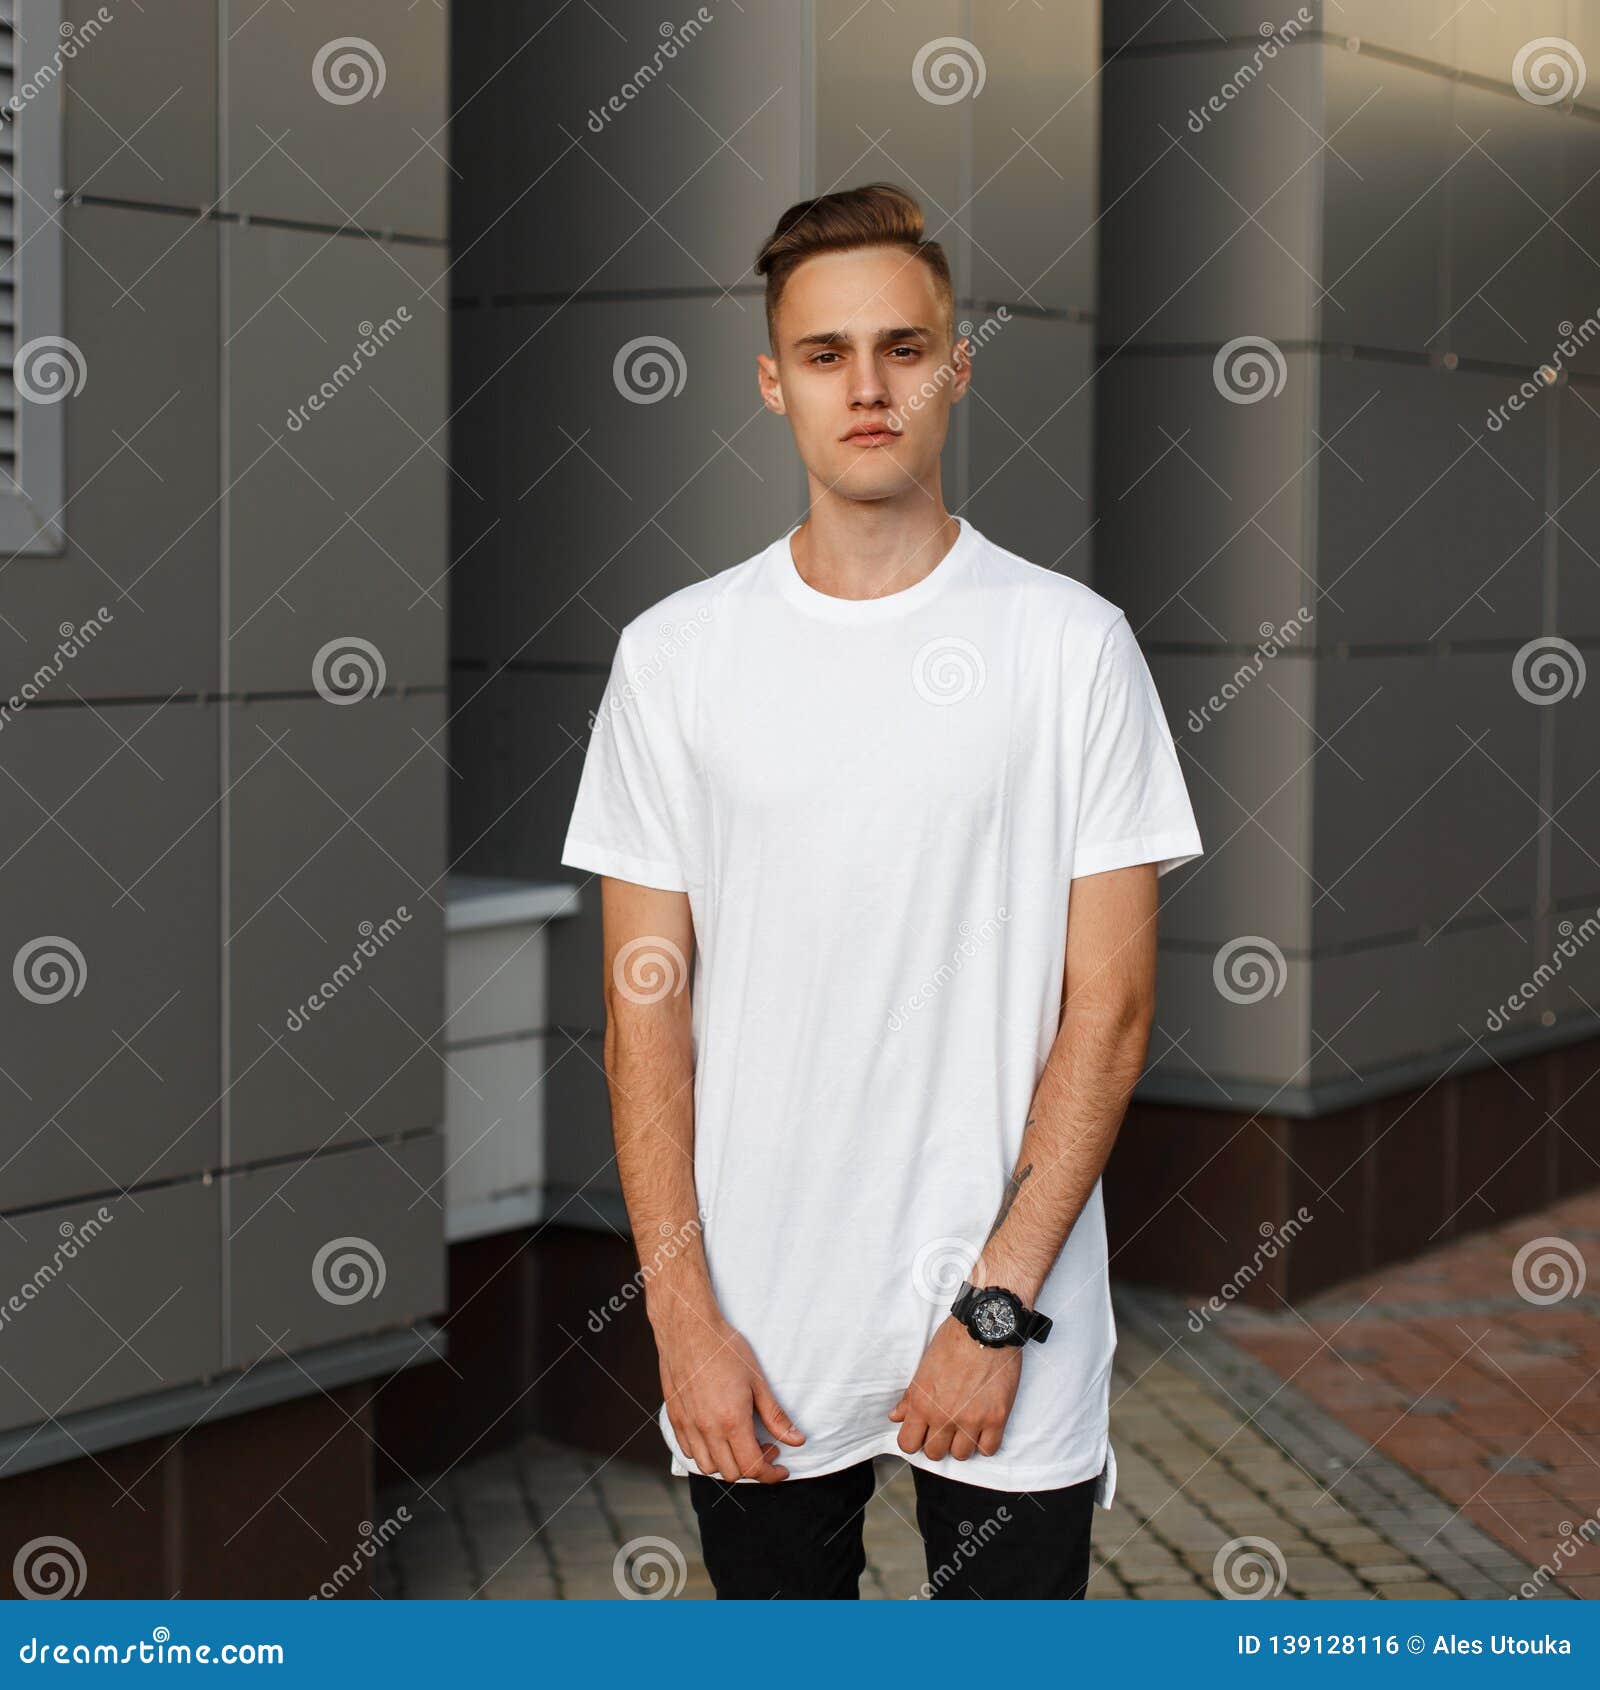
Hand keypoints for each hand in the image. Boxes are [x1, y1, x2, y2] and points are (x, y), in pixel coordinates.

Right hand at [655, 1305, 804, 1482]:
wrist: (689, 1328)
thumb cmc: (724, 1349)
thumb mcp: (757, 1381)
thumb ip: (776, 1416)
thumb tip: (797, 1440)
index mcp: (732, 1421)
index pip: (753, 1468)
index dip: (771, 1474)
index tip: (780, 1469)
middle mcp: (707, 1429)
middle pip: (731, 1473)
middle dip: (752, 1468)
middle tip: (765, 1447)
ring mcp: (688, 1425)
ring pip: (707, 1467)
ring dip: (727, 1464)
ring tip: (740, 1443)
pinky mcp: (675, 1418)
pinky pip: (688, 1451)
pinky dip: (705, 1453)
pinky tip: (716, 1435)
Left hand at [888, 1316, 1020, 1460]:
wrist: (985, 1326)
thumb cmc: (954, 1340)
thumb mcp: (924, 1366)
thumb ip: (910, 1396)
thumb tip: (896, 1416)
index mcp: (922, 1402)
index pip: (908, 1443)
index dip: (914, 1440)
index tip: (921, 1434)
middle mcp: (944, 1416)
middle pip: (934, 1453)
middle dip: (938, 1443)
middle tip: (945, 1428)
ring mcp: (971, 1420)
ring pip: (961, 1455)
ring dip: (962, 1443)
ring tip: (966, 1426)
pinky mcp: (996, 1418)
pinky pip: (988, 1450)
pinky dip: (985, 1442)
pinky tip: (984, 1428)